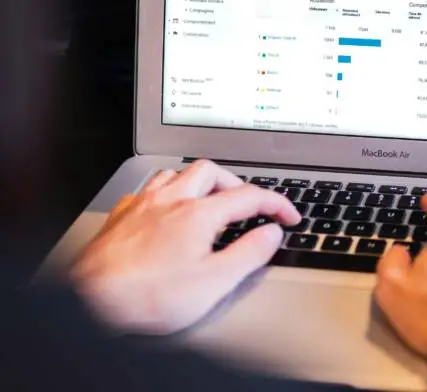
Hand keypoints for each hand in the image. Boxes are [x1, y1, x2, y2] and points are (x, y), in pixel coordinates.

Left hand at [69, 159, 298, 333]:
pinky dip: (167, 193)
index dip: (276, 204)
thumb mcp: (213, 283)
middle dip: (236, 183)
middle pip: (211, 171)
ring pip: (176, 173)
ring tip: (209, 199)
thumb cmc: (145, 297)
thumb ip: (249, 254)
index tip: (288, 216)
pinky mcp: (121, 217)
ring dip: (199, 182)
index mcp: (198, 214)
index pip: (249, 197)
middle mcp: (170, 201)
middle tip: (248, 204)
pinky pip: (148, 189)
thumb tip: (271, 233)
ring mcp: (143, 206)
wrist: (89, 303)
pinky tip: (165, 210)